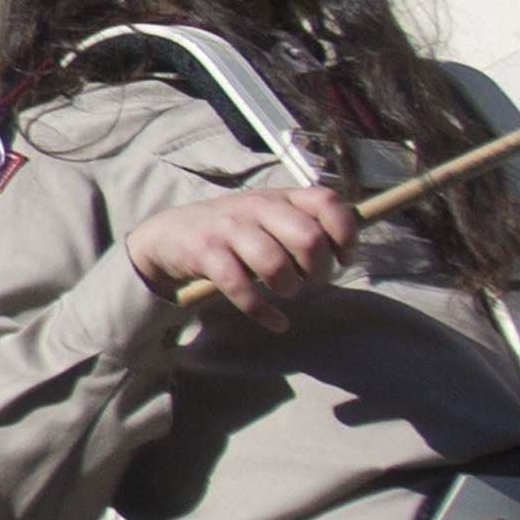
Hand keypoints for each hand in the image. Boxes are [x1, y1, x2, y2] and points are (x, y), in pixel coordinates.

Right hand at [125, 182, 365, 328]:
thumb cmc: (233, 230)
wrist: (170, 235)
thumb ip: (304, 222)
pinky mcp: (207, 254)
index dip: (345, 233)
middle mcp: (258, 208)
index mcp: (280, 197)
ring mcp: (230, 229)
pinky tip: (276, 322)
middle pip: (308, 237)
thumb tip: (349, 244)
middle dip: (320, 269)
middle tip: (315, 281)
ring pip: (275, 265)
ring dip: (290, 288)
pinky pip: (241, 288)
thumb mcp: (267, 215)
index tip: (345, 257)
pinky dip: (264, 313)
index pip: (326, 202)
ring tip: (288, 293)